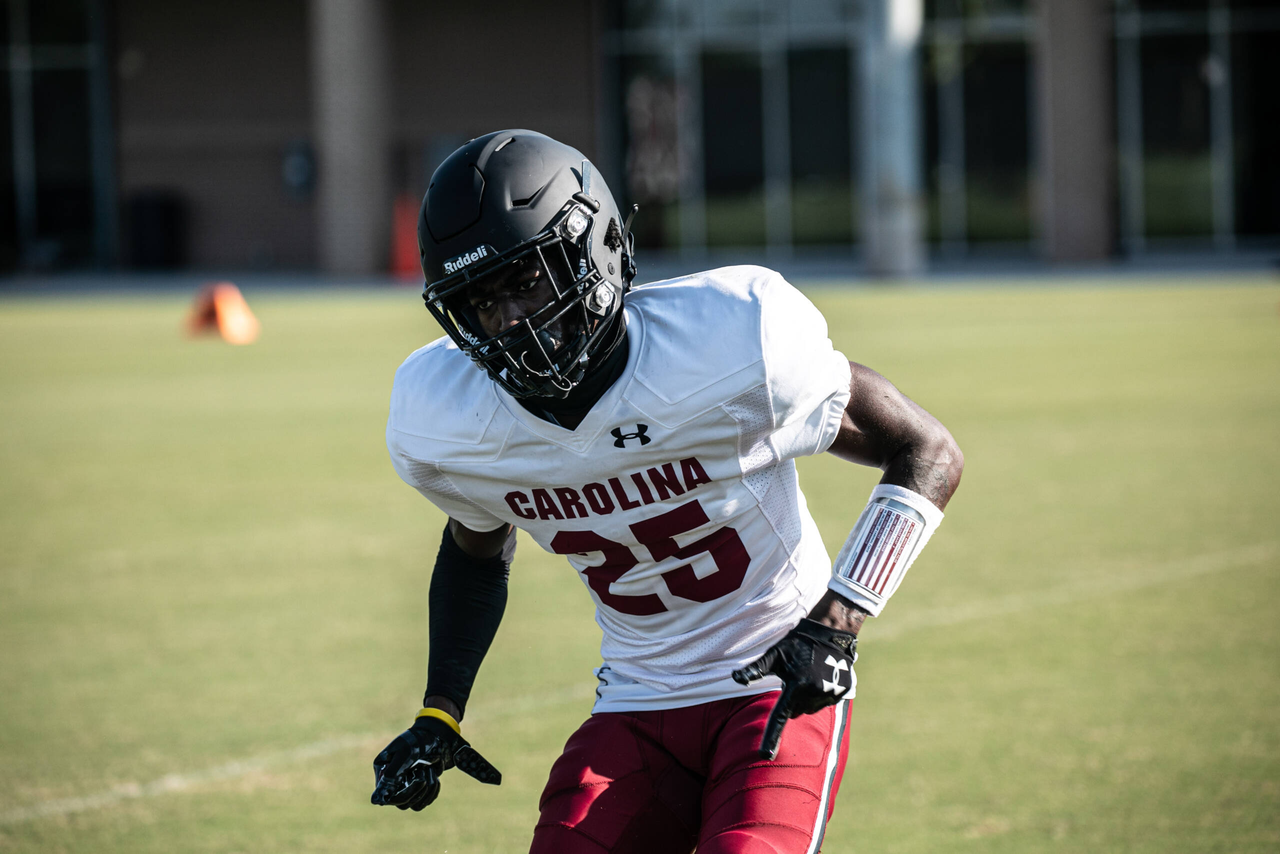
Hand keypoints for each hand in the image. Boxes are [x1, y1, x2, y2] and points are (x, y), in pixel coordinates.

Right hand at [370, 714, 500, 810]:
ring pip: (414, 804)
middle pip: (401, 803)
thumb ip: (392, 773)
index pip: (385, 797)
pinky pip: (423, 802)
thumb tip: (378, 798)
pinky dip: (432, 792)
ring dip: (427, 791)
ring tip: (430, 771)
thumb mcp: (404, 754)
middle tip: (425, 772)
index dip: (401, 795)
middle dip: (417, 790)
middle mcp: (391, 782)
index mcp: (383, 772)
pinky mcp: (418, 790)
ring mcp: (405, 787)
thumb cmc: (417, 741)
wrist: (436, 736)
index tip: (417, 781)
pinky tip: (435, 777)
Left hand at [731, 618, 857, 759]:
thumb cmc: (797, 643)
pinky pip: (823, 703)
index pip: (779, 718)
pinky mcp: (841, 694)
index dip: (771, 738)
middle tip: (794, 677)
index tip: (764, 756)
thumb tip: (735, 678)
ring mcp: (829, 695)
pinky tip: (821, 676)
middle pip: (794, 712)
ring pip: (808, 709)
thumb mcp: (774, 654)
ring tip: (808, 674)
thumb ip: (756, 669)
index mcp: (796, 686)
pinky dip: (819, 695)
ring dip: (805, 698)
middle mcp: (813, 693)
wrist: (830, 633)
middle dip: (791, 701)